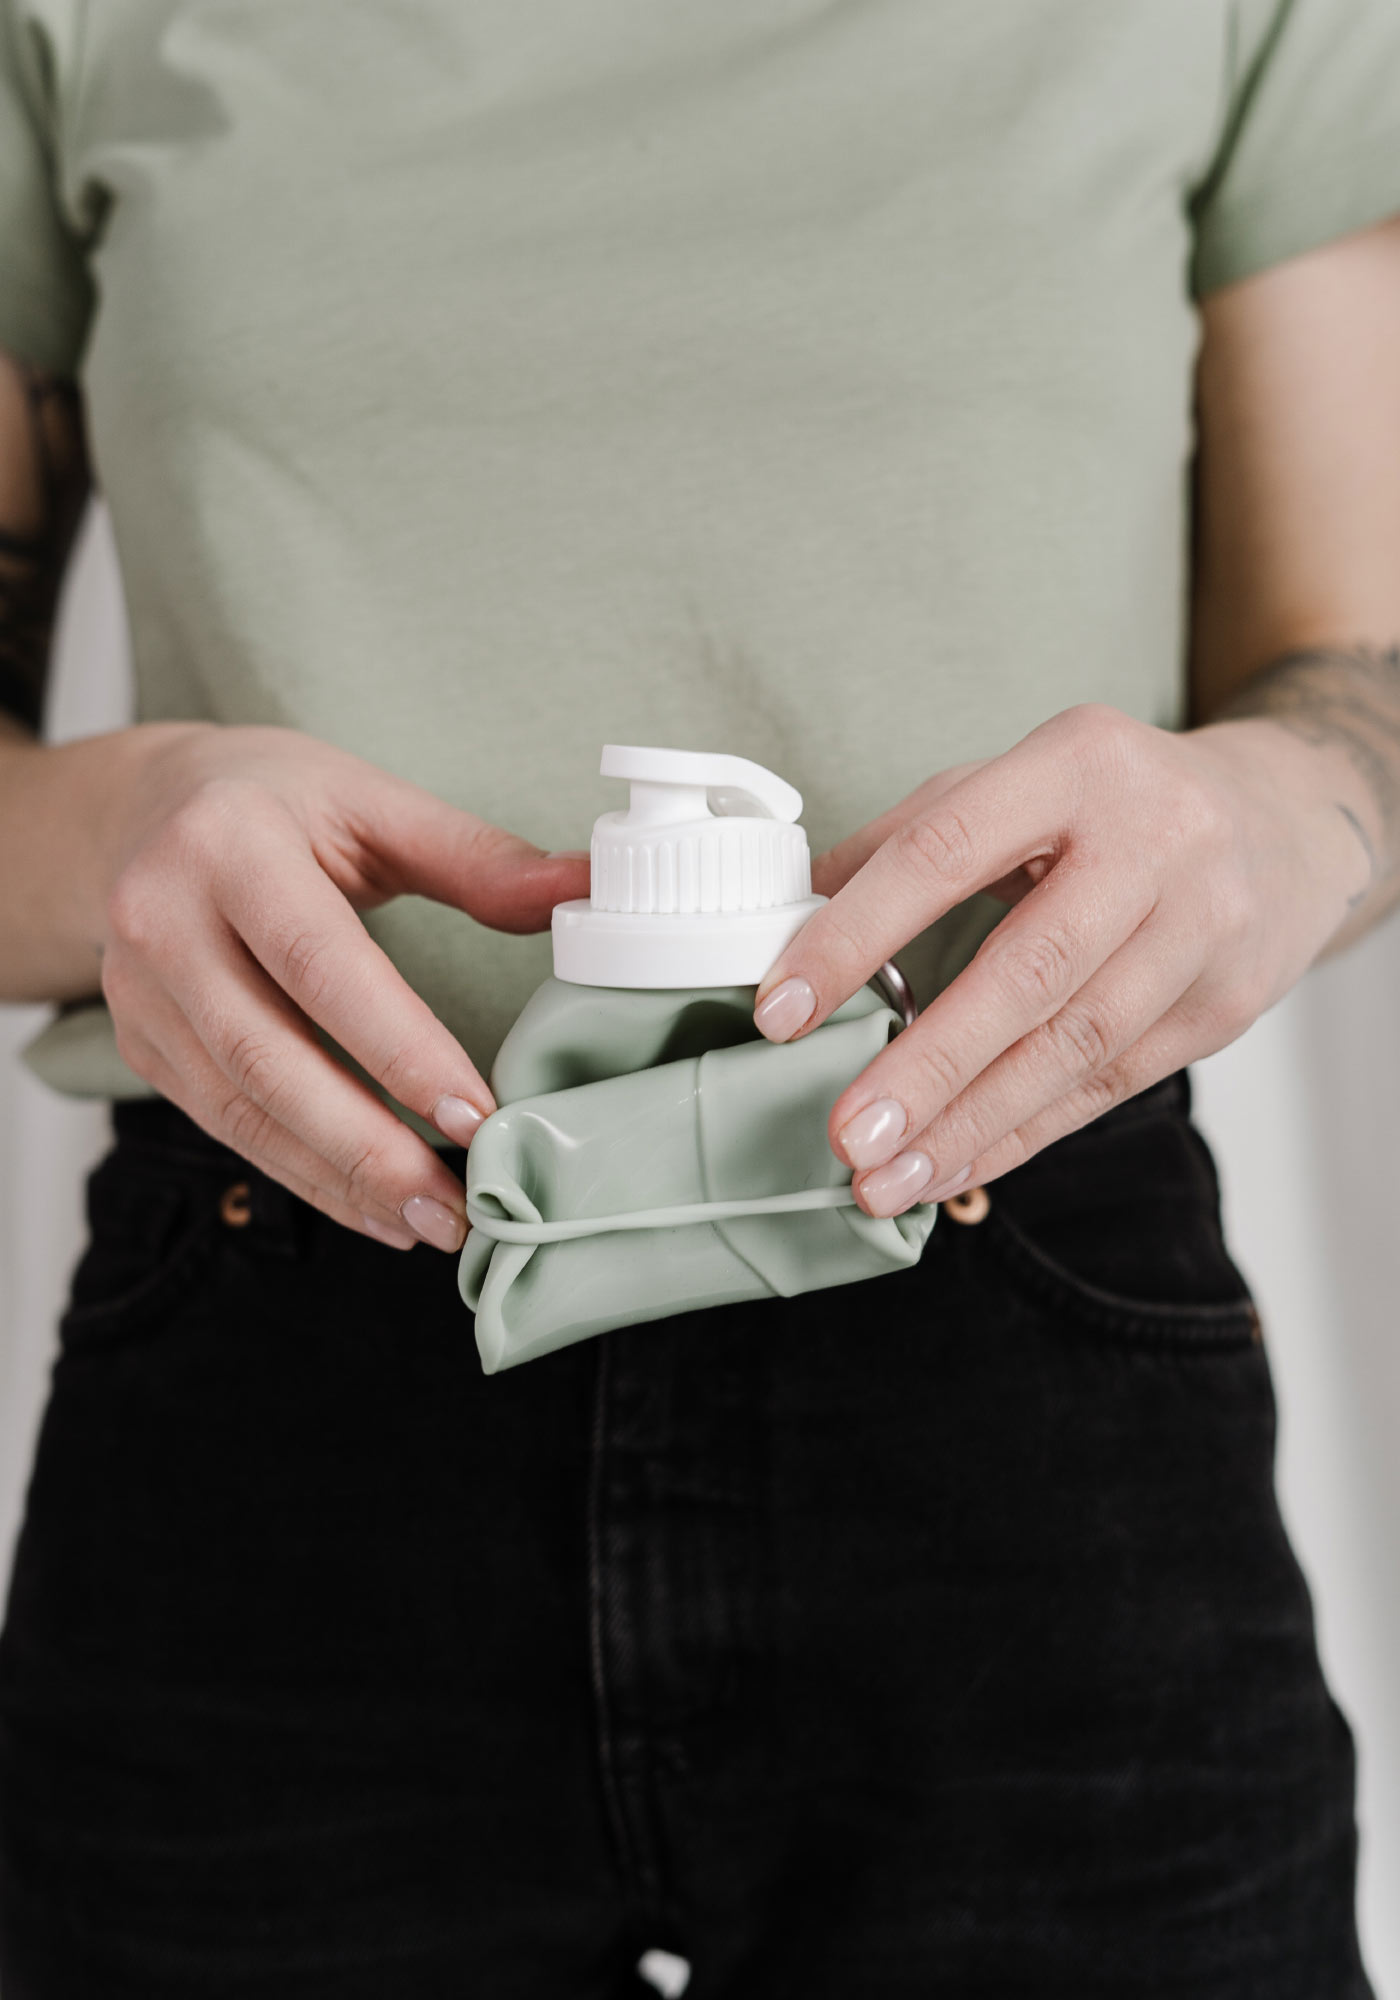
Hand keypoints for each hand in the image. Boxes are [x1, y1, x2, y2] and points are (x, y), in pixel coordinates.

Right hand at [98, 723, 588, 1248]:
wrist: (146, 808)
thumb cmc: (276, 802)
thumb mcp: (372, 802)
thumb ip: (477, 857)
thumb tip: (586, 886)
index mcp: (229, 844)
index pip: (319, 963)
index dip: (398, 1049)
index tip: (475, 1115)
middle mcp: (162, 918)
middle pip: (266, 1055)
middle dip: (367, 1147)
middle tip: (457, 1205)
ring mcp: (140, 990)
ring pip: (240, 1108)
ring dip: (339, 1180)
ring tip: (430, 1222)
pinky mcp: (140, 1044)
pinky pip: (225, 1126)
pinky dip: (304, 1175)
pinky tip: (373, 1206)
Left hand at [753, 704, 1367, 1215]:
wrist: (1281, 823)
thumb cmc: (1114, 806)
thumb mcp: (1017, 781)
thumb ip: (907, 837)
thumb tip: (793, 913)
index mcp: (1074, 763)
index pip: (944, 851)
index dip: (856, 935)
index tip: (781, 1009)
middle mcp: (1153, 839)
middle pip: (1028, 971)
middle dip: (929, 1066)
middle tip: (848, 1134)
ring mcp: (1203, 926)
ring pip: (1075, 1046)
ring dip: (971, 1125)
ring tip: (887, 1178)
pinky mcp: (1226, 1004)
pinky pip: (1110, 1086)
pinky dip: (1024, 1134)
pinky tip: (955, 1166)